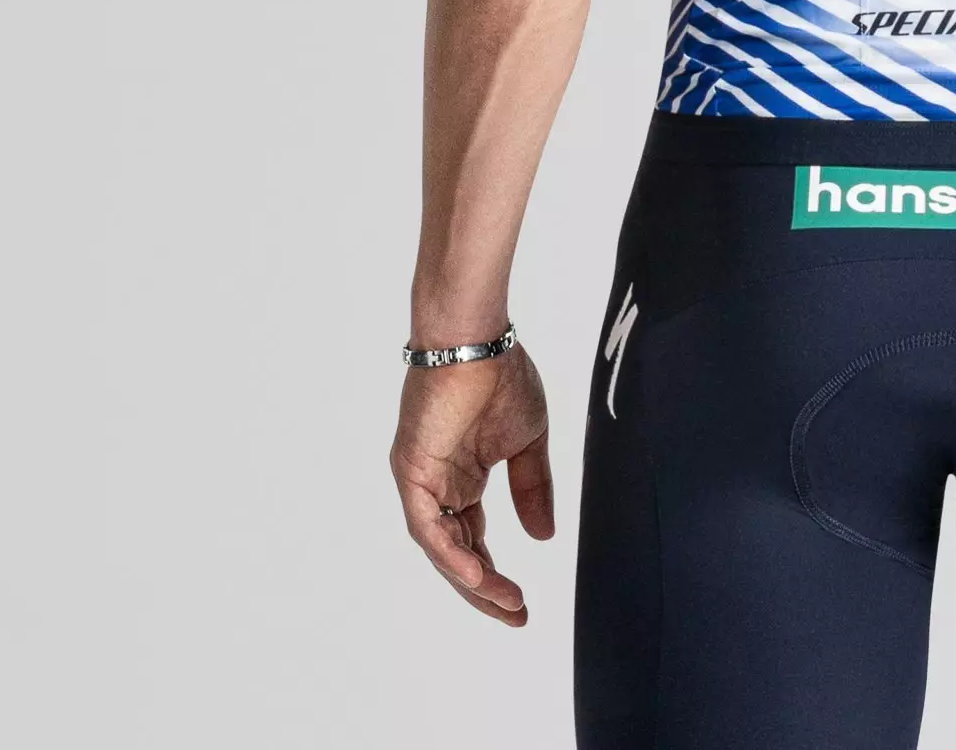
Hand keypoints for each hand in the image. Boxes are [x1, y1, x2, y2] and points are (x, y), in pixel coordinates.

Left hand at [390, 347, 553, 624]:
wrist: (478, 339)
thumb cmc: (501, 376)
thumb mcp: (528, 443)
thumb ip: (532, 489)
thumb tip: (544, 537)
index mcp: (461, 479)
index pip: (474, 540)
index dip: (495, 574)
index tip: (522, 603)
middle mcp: (436, 486)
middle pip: (456, 553)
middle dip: (485, 589)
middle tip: (516, 615)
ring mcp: (421, 480)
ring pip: (441, 548)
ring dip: (473, 579)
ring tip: (505, 602)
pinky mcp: (411, 470)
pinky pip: (426, 524)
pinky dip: (449, 553)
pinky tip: (476, 574)